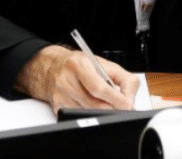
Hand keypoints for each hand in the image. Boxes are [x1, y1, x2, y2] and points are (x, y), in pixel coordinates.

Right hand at [15, 45, 139, 111]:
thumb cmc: (78, 65)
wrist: (51, 67)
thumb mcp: (103, 64)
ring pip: (89, 114)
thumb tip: (130, 99)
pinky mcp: (57, 107)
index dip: (115, 99)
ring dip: (102, 113)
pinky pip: (79, 117)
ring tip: (106, 104)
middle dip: (112, 109)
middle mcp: (66, 80)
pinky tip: (91, 106)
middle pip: (95, 105)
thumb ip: (123, 79)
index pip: (98, 87)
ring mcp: (60, 95)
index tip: (128, 105)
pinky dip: (90, 115)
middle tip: (122, 108)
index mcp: (79, 65)